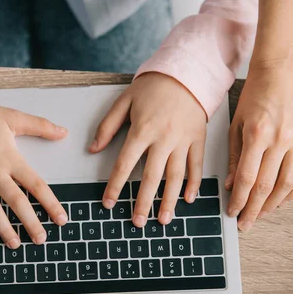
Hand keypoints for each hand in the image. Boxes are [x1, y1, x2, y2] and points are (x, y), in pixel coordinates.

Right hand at [0, 106, 68, 248]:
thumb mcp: (13, 118)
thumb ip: (40, 126)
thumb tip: (64, 132)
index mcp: (10, 159)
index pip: (36, 185)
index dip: (50, 203)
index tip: (61, 219)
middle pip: (16, 202)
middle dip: (30, 223)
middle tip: (41, 240)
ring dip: (3, 228)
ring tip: (15, 244)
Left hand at [90, 72, 206, 226]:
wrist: (186, 72)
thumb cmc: (153, 86)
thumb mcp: (124, 101)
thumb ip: (107, 126)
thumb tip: (93, 149)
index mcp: (142, 129)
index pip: (126, 164)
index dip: (115, 186)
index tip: (108, 203)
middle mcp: (164, 138)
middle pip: (152, 176)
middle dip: (143, 202)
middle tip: (137, 222)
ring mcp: (183, 140)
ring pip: (176, 176)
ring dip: (169, 200)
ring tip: (163, 220)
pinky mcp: (199, 139)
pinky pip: (197, 165)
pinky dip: (193, 183)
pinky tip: (188, 199)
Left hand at [227, 66, 292, 229]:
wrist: (284, 70)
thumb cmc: (255, 94)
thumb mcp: (237, 123)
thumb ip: (234, 156)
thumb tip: (231, 184)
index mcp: (257, 135)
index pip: (247, 179)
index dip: (239, 200)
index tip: (232, 212)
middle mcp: (280, 141)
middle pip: (266, 186)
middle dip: (253, 209)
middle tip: (245, 224)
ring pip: (287, 184)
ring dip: (273, 204)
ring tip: (262, 214)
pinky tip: (283, 199)